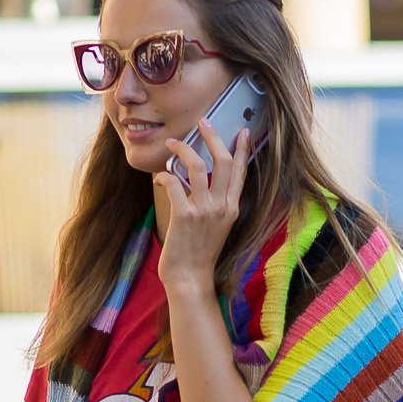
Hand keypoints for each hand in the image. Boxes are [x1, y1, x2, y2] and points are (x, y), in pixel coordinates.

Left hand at [154, 117, 249, 296]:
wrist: (190, 279)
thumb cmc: (200, 254)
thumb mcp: (217, 227)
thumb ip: (217, 205)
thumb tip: (206, 181)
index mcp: (232, 208)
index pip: (241, 172)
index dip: (243, 149)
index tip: (242, 131)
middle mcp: (221, 207)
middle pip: (223, 160)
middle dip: (212, 136)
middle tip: (202, 122)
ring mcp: (204, 210)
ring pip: (197, 165)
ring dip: (182, 149)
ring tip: (171, 144)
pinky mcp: (184, 215)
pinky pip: (174, 182)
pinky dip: (164, 175)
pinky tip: (159, 177)